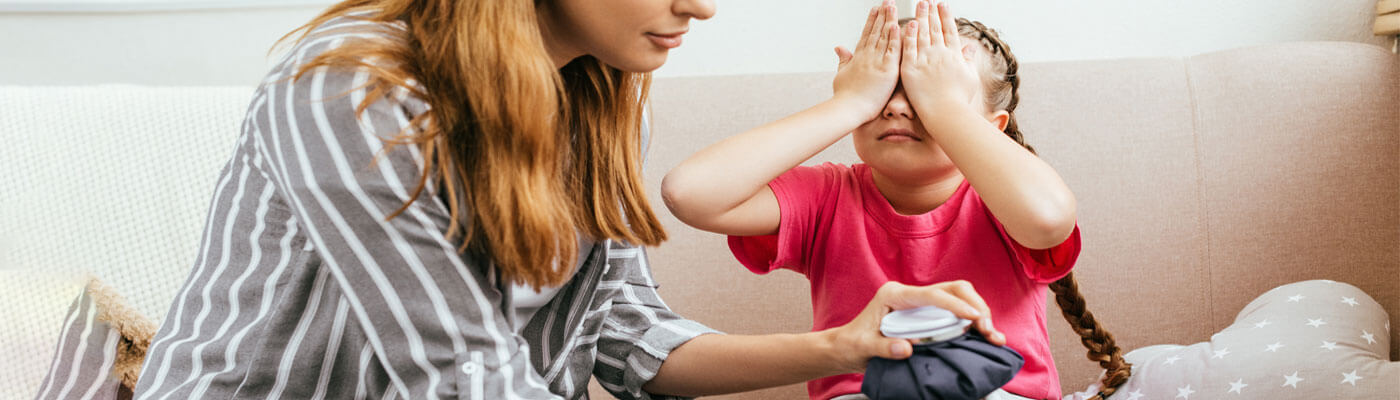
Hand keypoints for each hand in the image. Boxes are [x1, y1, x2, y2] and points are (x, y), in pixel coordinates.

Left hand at [825, 280, 1005, 373]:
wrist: (846, 347)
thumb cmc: (852, 345)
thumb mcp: (864, 348)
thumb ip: (884, 347)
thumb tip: (907, 347)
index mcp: (894, 294)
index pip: (931, 294)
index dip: (955, 305)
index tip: (975, 318)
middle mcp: (910, 293)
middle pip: (952, 289)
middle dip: (975, 306)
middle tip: (988, 331)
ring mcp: (920, 302)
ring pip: (958, 297)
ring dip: (979, 313)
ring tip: (992, 336)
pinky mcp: (927, 313)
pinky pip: (955, 310)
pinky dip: (972, 321)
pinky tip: (984, 335)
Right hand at [832, 0, 901, 118]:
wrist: (848, 109)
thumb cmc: (844, 97)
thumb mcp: (840, 74)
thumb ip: (843, 60)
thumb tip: (839, 47)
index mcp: (857, 57)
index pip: (866, 34)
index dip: (871, 21)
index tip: (875, 9)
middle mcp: (867, 56)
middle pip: (876, 31)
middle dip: (882, 15)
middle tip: (887, 1)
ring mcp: (876, 62)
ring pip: (884, 37)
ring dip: (889, 20)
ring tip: (893, 6)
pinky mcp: (887, 70)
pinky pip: (893, 51)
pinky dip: (895, 38)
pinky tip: (898, 25)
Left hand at [899, 1, 980, 113]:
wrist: (946, 113)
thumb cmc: (959, 100)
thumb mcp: (970, 77)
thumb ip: (968, 60)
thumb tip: (972, 48)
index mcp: (954, 55)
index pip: (949, 31)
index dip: (945, 16)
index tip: (942, 4)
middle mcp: (940, 54)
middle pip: (934, 28)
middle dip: (931, 12)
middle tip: (927, 0)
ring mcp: (925, 60)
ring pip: (922, 34)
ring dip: (920, 17)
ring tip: (919, 4)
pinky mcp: (911, 68)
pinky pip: (909, 48)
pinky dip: (909, 35)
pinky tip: (908, 23)